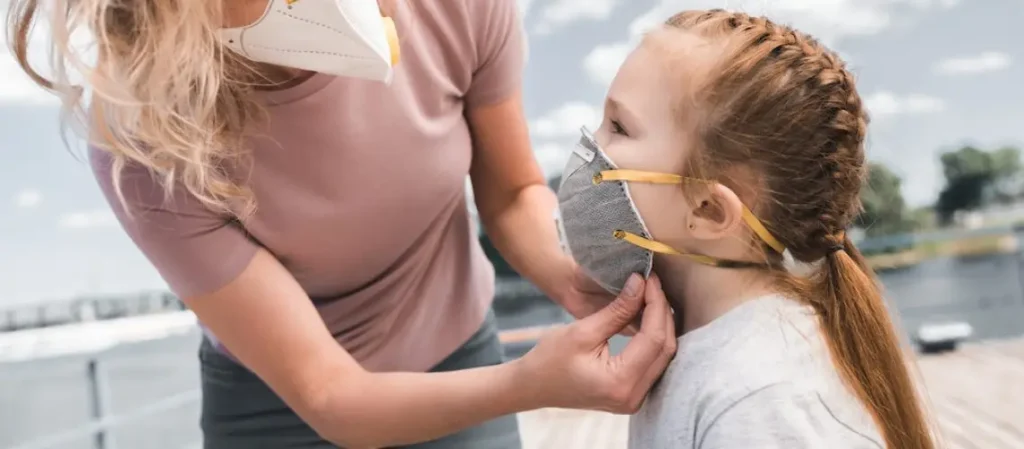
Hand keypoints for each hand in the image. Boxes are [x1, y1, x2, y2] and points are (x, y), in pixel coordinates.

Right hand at [515, 273, 676, 413]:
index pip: (653, 338)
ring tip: (651, 296)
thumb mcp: (582, 330)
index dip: (656, 305)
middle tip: (652, 284)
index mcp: (620, 382)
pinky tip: (648, 317)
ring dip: (661, 324)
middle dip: (662, 312)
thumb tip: (640, 284)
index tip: (650, 279)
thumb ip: (617, 310)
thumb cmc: (550, 359)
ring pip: (664, 356)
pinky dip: (654, 338)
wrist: (533, 386)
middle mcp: (634, 396)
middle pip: (665, 348)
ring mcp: (635, 399)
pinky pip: (655, 363)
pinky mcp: (633, 394)